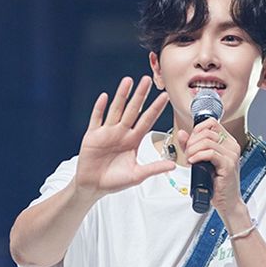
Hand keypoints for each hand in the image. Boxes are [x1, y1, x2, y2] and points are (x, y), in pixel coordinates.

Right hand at [76, 76, 173, 198]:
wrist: (93, 186)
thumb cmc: (114, 181)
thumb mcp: (137, 175)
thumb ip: (154, 168)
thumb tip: (173, 165)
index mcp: (133, 141)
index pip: (147, 121)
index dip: (155, 109)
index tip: (164, 97)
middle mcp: (121, 133)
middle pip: (133, 110)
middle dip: (140, 95)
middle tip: (147, 80)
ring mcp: (107, 133)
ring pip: (116, 110)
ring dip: (122, 96)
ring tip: (128, 81)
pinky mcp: (92, 136)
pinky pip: (96, 119)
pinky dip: (100, 108)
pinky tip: (105, 97)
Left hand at [176, 119, 244, 221]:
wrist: (227, 202)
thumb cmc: (216, 183)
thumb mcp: (201, 161)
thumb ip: (191, 146)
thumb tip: (182, 133)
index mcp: (228, 142)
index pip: (211, 124)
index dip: (197, 129)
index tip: (190, 142)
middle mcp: (232, 146)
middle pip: (207, 132)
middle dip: (192, 142)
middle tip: (187, 154)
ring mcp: (232, 155)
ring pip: (207, 142)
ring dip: (193, 150)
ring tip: (189, 159)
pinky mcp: (228, 165)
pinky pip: (210, 153)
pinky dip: (198, 156)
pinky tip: (193, 163)